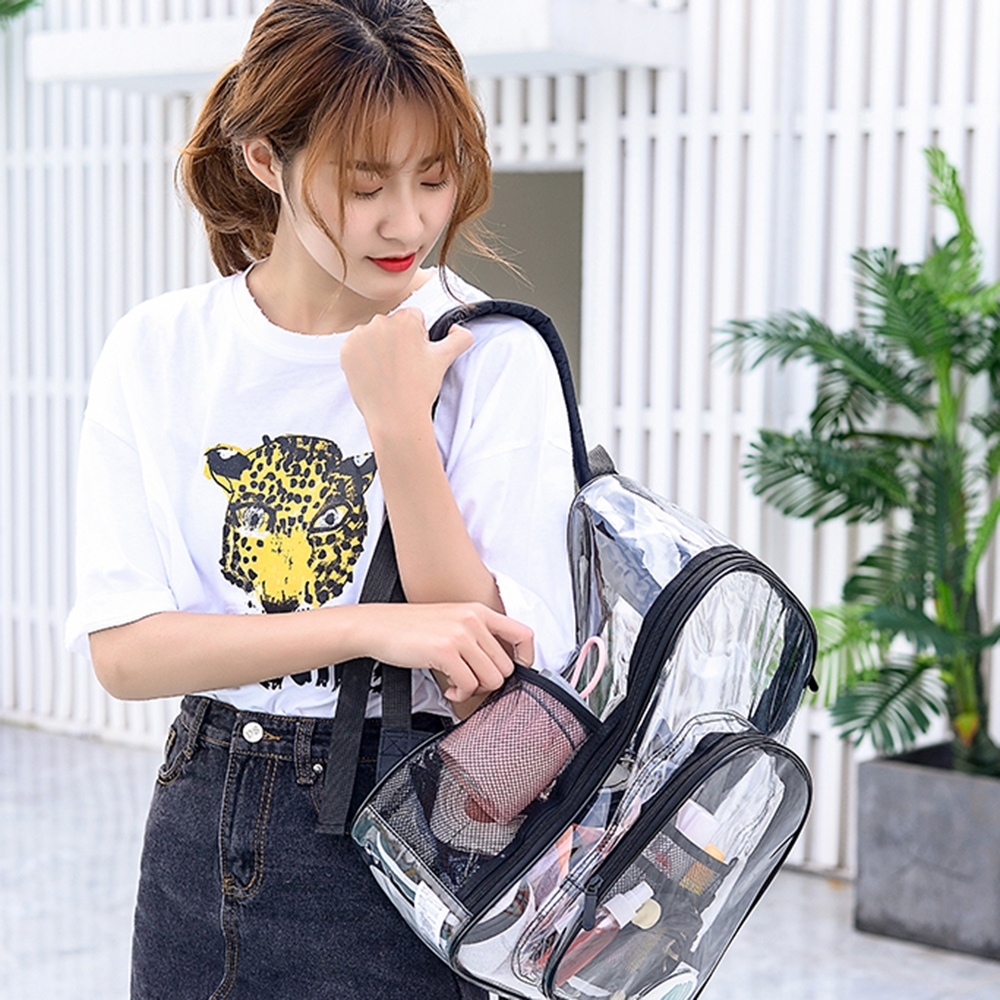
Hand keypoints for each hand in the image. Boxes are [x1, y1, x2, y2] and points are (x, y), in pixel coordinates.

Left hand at [340, 309, 472, 434]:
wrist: (395, 416)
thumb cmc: (419, 388)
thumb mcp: (445, 359)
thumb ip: (460, 338)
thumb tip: (457, 328)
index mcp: (406, 319)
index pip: (414, 317)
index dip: (418, 338)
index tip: (416, 357)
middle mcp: (380, 322)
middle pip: (392, 325)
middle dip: (398, 341)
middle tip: (404, 367)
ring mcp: (360, 336)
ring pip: (373, 336)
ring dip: (380, 348)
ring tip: (389, 373)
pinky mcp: (346, 351)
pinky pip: (356, 348)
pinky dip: (363, 359)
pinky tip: (375, 374)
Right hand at [362, 602, 533, 703]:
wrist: (378, 626)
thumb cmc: (411, 627)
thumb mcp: (452, 620)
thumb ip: (477, 636)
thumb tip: (499, 664)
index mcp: (479, 611)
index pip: (524, 635)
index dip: (527, 659)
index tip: (516, 671)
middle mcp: (473, 621)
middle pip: (507, 667)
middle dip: (490, 682)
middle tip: (471, 681)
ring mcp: (460, 635)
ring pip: (492, 679)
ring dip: (475, 689)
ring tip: (458, 684)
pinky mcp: (445, 652)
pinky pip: (469, 685)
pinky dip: (460, 693)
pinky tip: (448, 687)